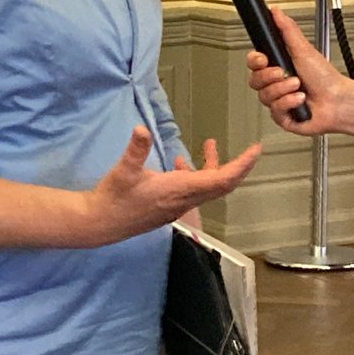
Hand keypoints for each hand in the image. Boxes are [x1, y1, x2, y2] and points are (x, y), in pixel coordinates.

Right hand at [86, 128, 259, 245]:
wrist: (98, 224)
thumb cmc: (112, 198)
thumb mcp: (123, 172)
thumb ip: (135, 150)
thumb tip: (141, 129)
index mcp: (179, 190)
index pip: (221, 179)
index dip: (241, 166)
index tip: (255, 151)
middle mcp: (184, 200)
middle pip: (222, 184)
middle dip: (238, 166)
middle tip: (251, 150)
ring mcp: (177, 205)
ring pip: (206, 186)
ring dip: (213, 166)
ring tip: (210, 144)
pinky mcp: (168, 206)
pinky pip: (192, 189)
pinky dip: (194, 173)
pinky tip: (179, 163)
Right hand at [246, 8, 344, 134]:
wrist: (338, 101)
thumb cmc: (325, 78)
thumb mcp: (304, 49)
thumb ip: (287, 30)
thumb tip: (276, 12)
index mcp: (280, 66)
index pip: (255, 62)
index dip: (255, 60)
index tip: (263, 58)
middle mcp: (277, 83)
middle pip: (254, 80)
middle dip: (270, 76)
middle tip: (284, 72)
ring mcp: (279, 100)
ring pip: (264, 96)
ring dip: (283, 89)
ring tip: (298, 86)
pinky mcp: (283, 117)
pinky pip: (274, 111)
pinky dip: (289, 103)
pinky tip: (300, 100)